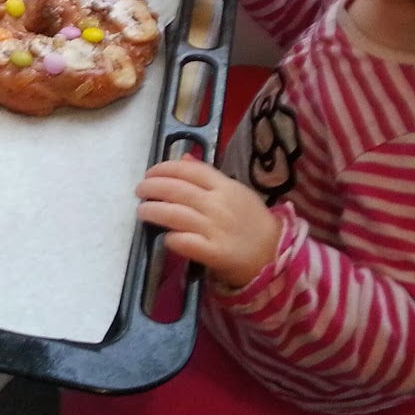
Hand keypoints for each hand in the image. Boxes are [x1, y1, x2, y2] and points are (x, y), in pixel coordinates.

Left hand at [136, 159, 280, 288]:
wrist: (274, 255)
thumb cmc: (252, 222)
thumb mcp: (236, 192)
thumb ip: (208, 176)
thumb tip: (182, 159)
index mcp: (225, 186)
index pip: (189, 170)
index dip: (164, 169)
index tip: (150, 173)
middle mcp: (218, 204)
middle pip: (176, 190)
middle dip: (152, 187)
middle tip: (140, 191)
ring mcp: (215, 229)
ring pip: (174, 214)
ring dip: (152, 210)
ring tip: (142, 211)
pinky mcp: (214, 253)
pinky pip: (184, 242)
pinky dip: (171, 238)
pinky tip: (165, 238)